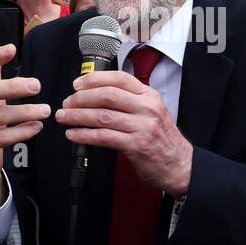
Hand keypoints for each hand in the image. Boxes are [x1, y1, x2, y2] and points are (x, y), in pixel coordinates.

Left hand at [56, 70, 193, 195]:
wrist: (180, 165)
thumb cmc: (163, 140)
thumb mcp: (153, 112)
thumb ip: (132, 101)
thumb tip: (98, 94)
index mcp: (149, 95)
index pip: (119, 78)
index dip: (94, 79)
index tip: (78, 84)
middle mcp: (147, 108)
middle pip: (107, 95)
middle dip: (81, 98)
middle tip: (67, 103)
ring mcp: (142, 126)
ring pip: (102, 116)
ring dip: (78, 116)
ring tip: (65, 118)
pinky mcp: (136, 145)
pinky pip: (104, 136)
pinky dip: (85, 135)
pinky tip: (74, 135)